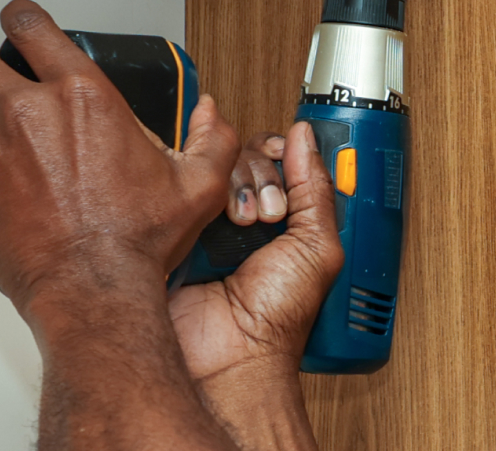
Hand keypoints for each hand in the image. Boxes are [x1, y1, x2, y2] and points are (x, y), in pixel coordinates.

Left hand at [0, 0, 241, 315]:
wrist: (93, 289)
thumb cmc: (136, 240)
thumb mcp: (197, 185)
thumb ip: (213, 140)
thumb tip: (213, 115)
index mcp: (82, 96)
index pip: (31, 26)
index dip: (19, 17)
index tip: (18, 21)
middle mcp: (29, 112)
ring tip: (1, 147)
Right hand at [169, 121, 343, 381]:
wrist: (229, 356)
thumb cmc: (276, 321)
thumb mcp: (318, 248)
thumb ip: (315, 189)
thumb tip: (307, 138)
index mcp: (286, 222)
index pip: (282, 160)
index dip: (285, 154)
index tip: (289, 159)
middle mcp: (247, 219)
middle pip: (247, 156)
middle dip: (261, 174)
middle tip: (269, 213)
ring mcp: (210, 224)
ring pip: (215, 168)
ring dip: (233, 188)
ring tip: (240, 225)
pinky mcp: (178, 230)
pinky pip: (184, 190)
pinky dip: (198, 194)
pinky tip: (210, 219)